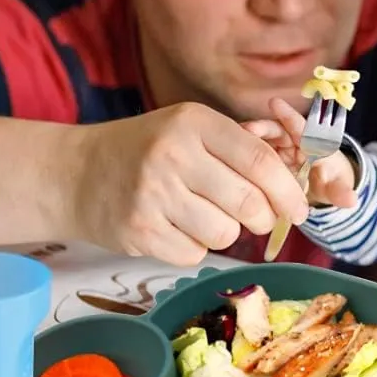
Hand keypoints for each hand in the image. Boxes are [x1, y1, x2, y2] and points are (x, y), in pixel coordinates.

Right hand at [69, 102, 308, 265]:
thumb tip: (297, 169)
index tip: (300, 208)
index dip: (288, 189)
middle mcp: (173, 155)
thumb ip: (242, 144)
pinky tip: (175, 226)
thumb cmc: (149, 149)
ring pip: (225, 233)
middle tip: (258, 218)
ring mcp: (153, 195)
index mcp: (194, 122)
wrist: (75, 173)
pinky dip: (195, 246)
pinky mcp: (139, 231)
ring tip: (204, 215)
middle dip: (264, 217)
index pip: (259, 160)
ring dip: (226, 231)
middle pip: (249, 202)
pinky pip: (195, 254)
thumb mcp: (191, 128)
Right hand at [240, 97, 357, 209]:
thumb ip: (339, 191)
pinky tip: (222, 156)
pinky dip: (237, 152)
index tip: (276, 104)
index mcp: (312, 143)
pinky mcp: (259, 158)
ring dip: (247, 140)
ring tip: (232, 141)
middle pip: (275, 130)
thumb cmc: (328, 181)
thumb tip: (352, 200)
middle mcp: (291, 140)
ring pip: (259, 140)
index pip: (301, 127)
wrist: (318, 186)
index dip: (289, 116)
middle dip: (263, 127)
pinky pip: (247, 152)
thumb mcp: (334, 187)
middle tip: (248, 128)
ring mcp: (273, 148)